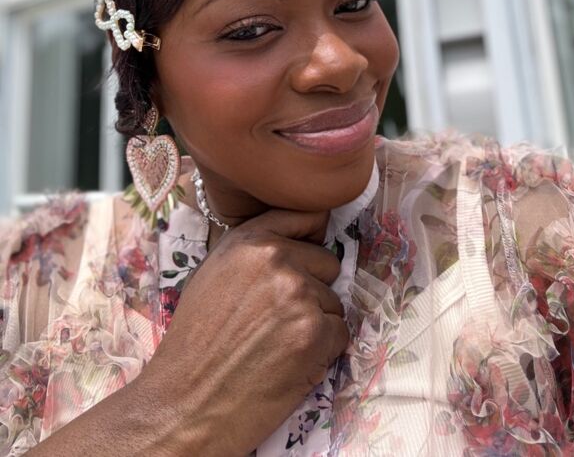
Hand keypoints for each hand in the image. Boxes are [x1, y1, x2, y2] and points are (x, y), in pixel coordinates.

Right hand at [138, 208, 348, 456]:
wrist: (186, 403)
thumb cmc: (196, 343)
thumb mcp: (216, 274)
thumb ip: (255, 252)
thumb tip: (296, 243)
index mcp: (249, 239)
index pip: (308, 216)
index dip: (311, 240)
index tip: (308, 255)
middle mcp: (276, 259)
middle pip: (327, 263)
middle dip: (313, 288)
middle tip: (278, 318)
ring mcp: (298, 294)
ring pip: (334, 301)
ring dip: (316, 323)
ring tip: (276, 344)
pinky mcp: (315, 333)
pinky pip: (340, 333)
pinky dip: (323, 350)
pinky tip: (289, 362)